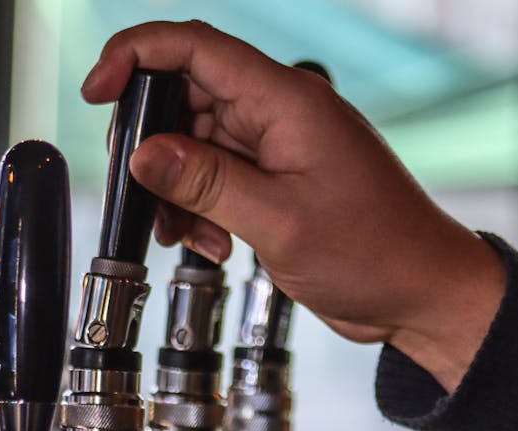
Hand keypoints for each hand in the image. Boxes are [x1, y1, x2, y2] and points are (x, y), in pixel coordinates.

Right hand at [81, 21, 505, 390]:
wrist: (419, 294)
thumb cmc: (374, 254)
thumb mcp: (277, 222)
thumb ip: (205, 184)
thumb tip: (144, 155)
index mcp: (286, 102)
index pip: (195, 48)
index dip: (136, 57)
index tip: (98, 91)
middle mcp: (281, 116)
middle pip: (189, 100)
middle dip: (155, 149)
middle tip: (142, 195)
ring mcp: (280, 151)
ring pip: (199, 149)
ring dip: (180, 193)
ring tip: (190, 238)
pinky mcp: (280, 186)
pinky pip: (221, 183)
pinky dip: (204, 212)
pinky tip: (215, 245)